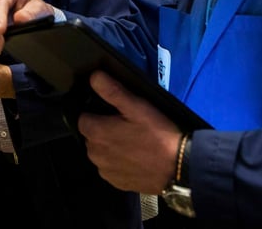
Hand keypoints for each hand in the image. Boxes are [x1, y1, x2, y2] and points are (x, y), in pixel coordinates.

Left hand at [77, 71, 181, 193]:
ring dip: (109, 147)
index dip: (97, 114)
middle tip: (127, 127)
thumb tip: (93, 76)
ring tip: (132, 142)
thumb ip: (112, 90)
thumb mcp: (136, 106)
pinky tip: (135, 158)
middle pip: (91, 136)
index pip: (83, 118)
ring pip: (100, 153)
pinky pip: (110, 168)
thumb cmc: (156, 134)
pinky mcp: (116, 183)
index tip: (114, 113)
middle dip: (103, 130)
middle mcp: (94, 154)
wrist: (179, 167)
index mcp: (96, 133)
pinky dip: (118, 163)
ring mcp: (105, 171)